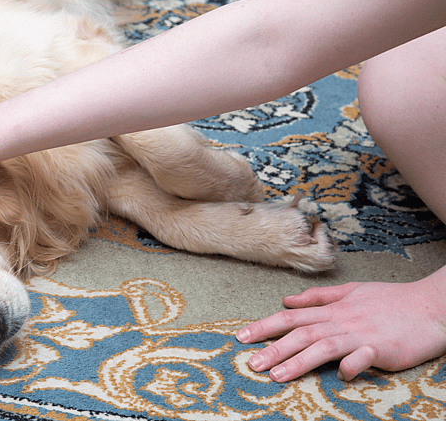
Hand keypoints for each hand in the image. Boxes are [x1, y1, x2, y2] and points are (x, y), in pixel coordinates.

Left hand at [236, 272, 445, 381]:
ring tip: (276, 375)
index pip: (291, 318)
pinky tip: (339, 376)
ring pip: (323, 346)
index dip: (265, 326)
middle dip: (273, 348)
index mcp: (333, 309)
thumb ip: (318, 298)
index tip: (241, 337)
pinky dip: (351, 366)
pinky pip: (363, 358)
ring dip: (298, 361)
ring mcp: (361, 335)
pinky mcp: (383, 348)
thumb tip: (287, 300)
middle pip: (301, 334)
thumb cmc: (391, 300)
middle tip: (250, 363)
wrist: (430, 306)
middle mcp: (342, 321)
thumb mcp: (351, 291)